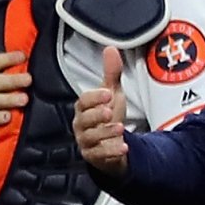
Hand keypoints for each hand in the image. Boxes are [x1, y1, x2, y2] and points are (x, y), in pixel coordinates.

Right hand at [73, 45, 128, 178]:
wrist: (111, 143)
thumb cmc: (108, 117)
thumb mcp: (112, 94)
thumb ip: (111, 74)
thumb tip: (110, 49)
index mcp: (84, 109)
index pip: (83, 101)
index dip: (94, 97)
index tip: (107, 93)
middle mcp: (82, 125)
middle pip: (84, 120)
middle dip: (96, 115)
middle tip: (109, 111)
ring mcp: (86, 141)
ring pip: (91, 138)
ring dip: (105, 133)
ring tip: (120, 128)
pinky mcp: (93, 156)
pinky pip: (99, 155)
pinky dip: (111, 151)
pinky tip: (123, 147)